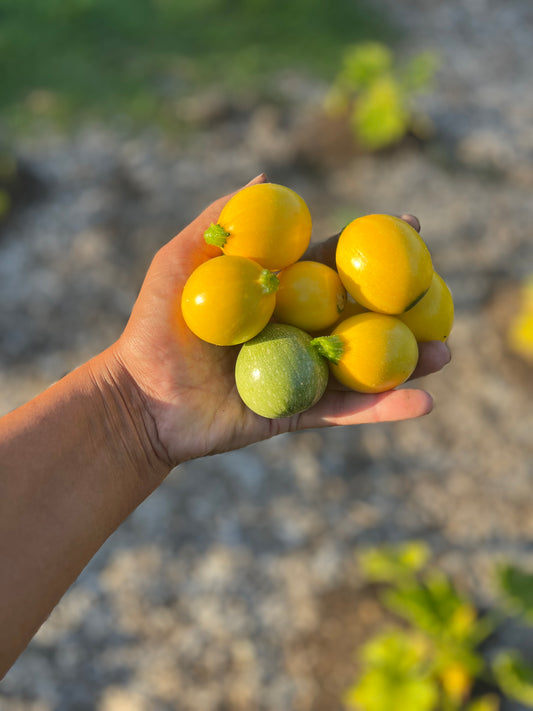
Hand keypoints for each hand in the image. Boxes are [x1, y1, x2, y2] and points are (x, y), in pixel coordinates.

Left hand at [109, 175, 450, 469]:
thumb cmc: (155, 327)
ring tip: (446, 353)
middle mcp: (296, 332)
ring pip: (361, 366)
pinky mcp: (295, 414)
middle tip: (444, 295)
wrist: (140, 398)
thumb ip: (220, 221)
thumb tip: (265, 175)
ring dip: (406, 361)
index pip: (333, 266)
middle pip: (359, 315)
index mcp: (277, 296)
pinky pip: (342, 412)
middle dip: (402, 305)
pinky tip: (421, 403)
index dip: (371, 248)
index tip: (412, 228)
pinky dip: (380, 409)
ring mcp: (299, 374)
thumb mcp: (180, 263)